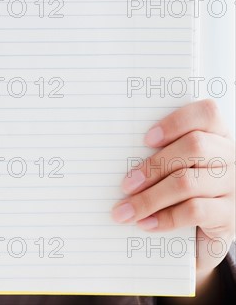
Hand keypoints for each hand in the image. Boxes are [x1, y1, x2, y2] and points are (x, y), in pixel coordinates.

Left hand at [112, 99, 234, 288]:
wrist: (203, 230)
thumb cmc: (181, 185)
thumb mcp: (174, 164)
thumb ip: (159, 151)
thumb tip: (118, 152)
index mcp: (216, 133)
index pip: (206, 113)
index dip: (176, 123)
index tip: (146, 139)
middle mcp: (230, 155)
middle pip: (194, 147)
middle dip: (153, 165)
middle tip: (126, 184)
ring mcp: (233, 186)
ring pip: (188, 182)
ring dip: (150, 197)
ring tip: (126, 209)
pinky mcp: (230, 216)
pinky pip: (195, 211)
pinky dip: (165, 217)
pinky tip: (146, 223)